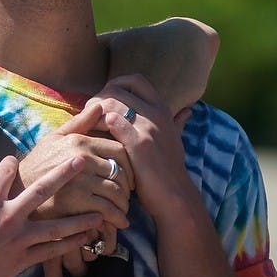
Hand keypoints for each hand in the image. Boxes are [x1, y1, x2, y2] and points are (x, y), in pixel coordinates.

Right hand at [0, 155, 102, 276]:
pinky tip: (85, 240)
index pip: (6, 170)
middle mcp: (9, 216)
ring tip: (100, 211)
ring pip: (56, 226)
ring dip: (79, 218)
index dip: (11, 162)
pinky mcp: (22, 259)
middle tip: (82, 160)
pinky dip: (69, 246)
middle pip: (42, 190)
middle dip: (64, 173)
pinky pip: (51, 251)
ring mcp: (18, 239)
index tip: (15, 161)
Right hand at [18, 104, 135, 227]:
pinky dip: (115, 218)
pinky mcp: (76, 204)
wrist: (16, 192)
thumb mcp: (54, 138)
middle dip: (128, 187)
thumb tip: (100, 105)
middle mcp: (82, 160)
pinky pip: (106, 211)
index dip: (130, 166)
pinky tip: (116, 222)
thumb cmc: (37, 164)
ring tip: (122, 211)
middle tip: (127, 196)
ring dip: (123, 205)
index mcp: (80, 142)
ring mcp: (79, 181)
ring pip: (116, 193)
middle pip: (121, 173)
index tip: (129, 177)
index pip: (120, 151)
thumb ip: (80, 123)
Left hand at [87, 74, 194, 218]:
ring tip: (88, 124)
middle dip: (98, 98)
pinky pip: (113, 122)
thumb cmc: (170, 168)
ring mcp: (148, 127)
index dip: (116, 84)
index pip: (136, 80)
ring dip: (95, 111)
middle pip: (118, 89)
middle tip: (89, 113)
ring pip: (112, 103)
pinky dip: (99, 124)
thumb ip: (177, 122)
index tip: (105, 97)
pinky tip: (93, 135)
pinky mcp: (139, 144)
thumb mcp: (176, 139)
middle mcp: (156, 114)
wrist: (174, 196)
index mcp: (163, 109)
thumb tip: (188, 108)